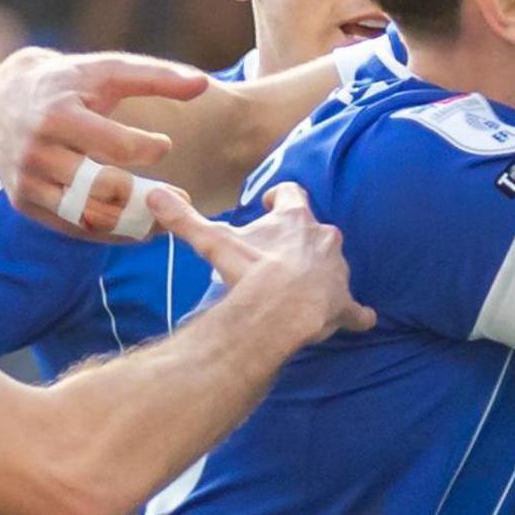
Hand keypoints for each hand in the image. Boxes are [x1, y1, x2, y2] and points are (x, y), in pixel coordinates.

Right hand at [0, 47, 209, 239]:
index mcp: (57, 115)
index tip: (165, 144)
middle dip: (146, 197)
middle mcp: (36, 152)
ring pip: (86, 215)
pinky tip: (138, 227)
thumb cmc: (68, 82)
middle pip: (99, 188)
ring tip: (165, 221)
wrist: (4, 97)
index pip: (114, 145)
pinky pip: (71, 227)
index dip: (148, 148)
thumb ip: (156, 77)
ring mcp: (27, 180)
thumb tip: (203, 84)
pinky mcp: (23, 201)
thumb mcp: (106, 70)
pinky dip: (108, 232)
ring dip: (132, 223)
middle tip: (182, 199)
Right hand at [147, 183, 374, 352]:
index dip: (280, 197)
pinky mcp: (345, 303)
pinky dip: (357, 315)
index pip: (292, 194)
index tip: (269, 202)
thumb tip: (155, 193)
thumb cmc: (250, 270)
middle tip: (281, 253)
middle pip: (317, 231)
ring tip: (305, 289)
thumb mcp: (213, 241)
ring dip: (324, 274)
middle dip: (302, 240)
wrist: (280, 308)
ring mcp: (339, 271)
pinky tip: (359, 321)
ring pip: (336, 266)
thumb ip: (185, 219)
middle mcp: (324, 238)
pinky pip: (356, 310)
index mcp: (295, 219)